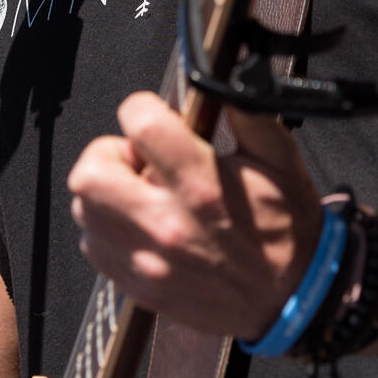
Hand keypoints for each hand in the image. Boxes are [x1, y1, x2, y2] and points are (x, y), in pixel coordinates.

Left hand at [67, 91, 325, 341]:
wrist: (292, 299)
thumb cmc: (286, 228)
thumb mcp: (280, 158)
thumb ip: (246, 112)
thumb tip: (220, 78)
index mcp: (202, 185)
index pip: (138, 124)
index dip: (142, 109)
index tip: (157, 120)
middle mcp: (167, 225)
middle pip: (89, 174)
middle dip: (109, 154)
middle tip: (138, 160)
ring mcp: (149, 262)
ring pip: (85, 212)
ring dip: (106, 193)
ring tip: (140, 194)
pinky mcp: (141, 288)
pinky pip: (95, 248)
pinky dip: (108, 230)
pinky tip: (140, 226)